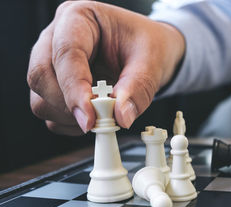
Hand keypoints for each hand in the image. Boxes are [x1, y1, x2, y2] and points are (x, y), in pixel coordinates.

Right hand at [28, 1, 184, 134]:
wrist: (151, 52)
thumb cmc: (148, 45)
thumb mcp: (151, 61)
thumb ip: (138, 88)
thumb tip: (121, 116)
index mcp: (78, 18)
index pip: (65, 53)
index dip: (75, 89)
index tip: (90, 117)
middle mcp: (56, 39)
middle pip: (41, 76)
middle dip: (69, 105)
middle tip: (100, 119)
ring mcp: (52, 65)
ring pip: (40, 99)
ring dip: (69, 117)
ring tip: (103, 115)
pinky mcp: (54, 88)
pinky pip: (50, 114)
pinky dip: (71, 124)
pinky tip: (96, 118)